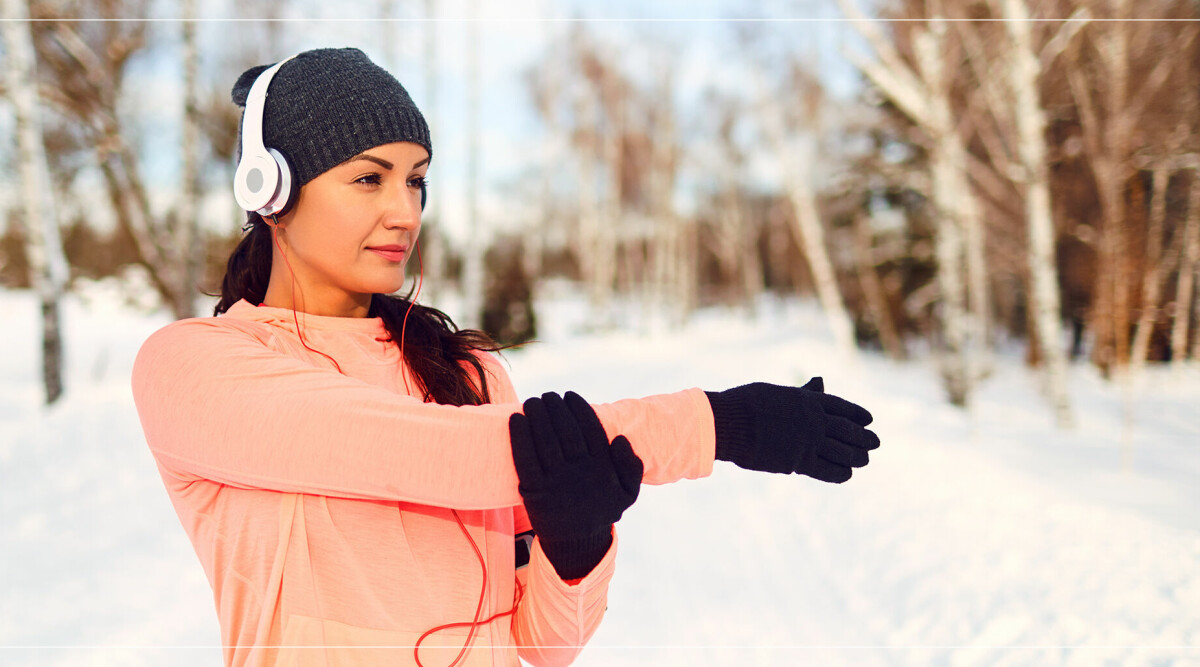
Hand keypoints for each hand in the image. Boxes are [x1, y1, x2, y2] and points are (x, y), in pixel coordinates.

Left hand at [509, 391, 642, 578]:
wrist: (576, 544)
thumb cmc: (600, 509)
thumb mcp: (627, 493)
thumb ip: (632, 467)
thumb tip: (621, 440)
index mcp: (602, 469)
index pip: (591, 430)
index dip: (579, 408)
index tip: (570, 396)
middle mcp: (580, 473)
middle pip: (566, 431)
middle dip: (556, 408)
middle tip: (548, 396)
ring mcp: (556, 483)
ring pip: (545, 441)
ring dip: (537, 416)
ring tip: (533, 401)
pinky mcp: (534, 492)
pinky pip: (525, 458)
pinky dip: (519, 437)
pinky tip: (516, 419)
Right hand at [705, 377, 879, 482]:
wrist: (731, 421)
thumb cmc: (748, 403)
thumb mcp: (779, 393)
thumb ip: (803, 393)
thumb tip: (820, 381)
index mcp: (808, 399)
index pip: (841, 407)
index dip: (857, 414)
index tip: (869, 420)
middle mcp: (814, 420)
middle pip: (847, 430)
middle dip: (863, 437)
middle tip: (876, 443)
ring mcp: (809, 441)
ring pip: (842, 451)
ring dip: (856, 456)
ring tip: (865, 460)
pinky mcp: (799, 461)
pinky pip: (826, 470)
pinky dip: (839, 472)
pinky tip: (847, 474)